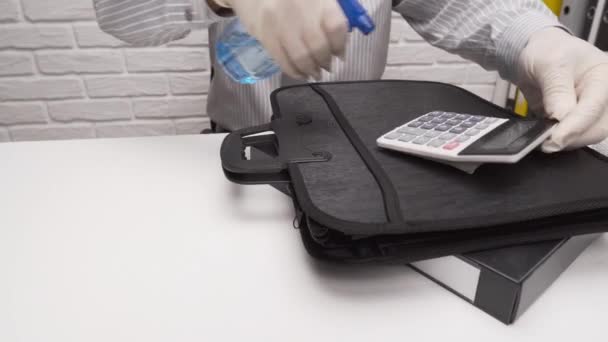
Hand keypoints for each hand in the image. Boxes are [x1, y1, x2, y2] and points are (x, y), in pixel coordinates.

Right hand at [214, 0, 348, 79]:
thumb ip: (326, 16)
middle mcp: (300, 8)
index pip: (336, 27)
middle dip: (325, 61)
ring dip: (310, 70)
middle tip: (326, 67)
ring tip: (314, 73)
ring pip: (301, 56)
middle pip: (319, 45)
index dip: (340, 46)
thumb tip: (338, 45)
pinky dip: (294, 71)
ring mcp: (280, 22)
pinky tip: (299, 73)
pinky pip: (282, 60)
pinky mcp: (264, 34)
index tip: (340, 55)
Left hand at [516, 28, 607, 151]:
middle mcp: (603, 95)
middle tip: (544, 141)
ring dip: (565, 141)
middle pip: (597, 128)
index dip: (573, 128)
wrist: (537, 53)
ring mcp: (592, 110)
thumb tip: (560, 116)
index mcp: (603, 77)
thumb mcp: (549, 64)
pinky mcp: (578, 120)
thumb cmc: (548, 51)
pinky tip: (545, 136)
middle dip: (570, 138)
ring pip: (587, 137)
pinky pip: (573, 137)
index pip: (593, 109)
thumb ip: (556, 90)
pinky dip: (559, 140)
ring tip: (543, 136)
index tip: (554, 139)